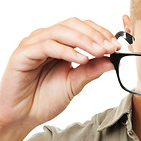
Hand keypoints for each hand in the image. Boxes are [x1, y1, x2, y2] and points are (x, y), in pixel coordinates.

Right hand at [0, 18, 120, 129]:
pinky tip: (81, 59)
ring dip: (84, 40)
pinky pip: (47, 46)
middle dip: (95, 35)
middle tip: (110, 47)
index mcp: (60, 42)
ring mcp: (34, 44)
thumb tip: (113, 61)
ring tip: (100, 52)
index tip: (116, 46)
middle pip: (73, 24)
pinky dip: (67, 51)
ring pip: (61, 31)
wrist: (23, 116)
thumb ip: (92, 70)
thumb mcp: (75, 83)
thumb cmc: (45, 98)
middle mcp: (47, 38)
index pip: (83, 27)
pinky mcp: (23, 53)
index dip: (101, 33)